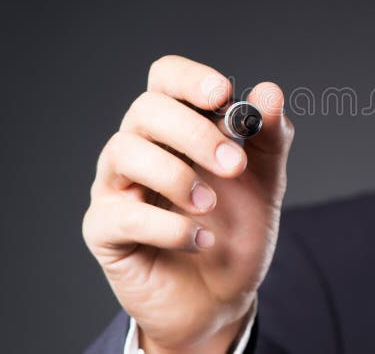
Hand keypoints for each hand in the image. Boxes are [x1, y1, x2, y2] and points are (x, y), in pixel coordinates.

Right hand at [82, 55, 293, 350]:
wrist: (222, 297)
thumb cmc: (236, 230)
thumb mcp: (265, 181)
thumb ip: (269, 137)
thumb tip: (270, 92)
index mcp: (177, 126)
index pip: (165, 77)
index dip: (190, 78)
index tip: (223, 95)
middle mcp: (140, 147)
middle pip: (146, 110)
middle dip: (195, 133)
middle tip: (235, 166)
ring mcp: (116, 186)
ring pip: (125, 152)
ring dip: (177, 176)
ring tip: (211, 206)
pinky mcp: (105, 229)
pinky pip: (123, 214)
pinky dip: (169, 226)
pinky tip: (201, 239)